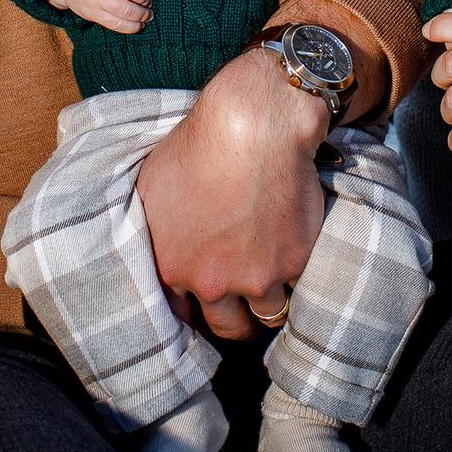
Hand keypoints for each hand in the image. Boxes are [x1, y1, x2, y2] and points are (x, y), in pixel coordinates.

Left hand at [136, 46, 327, 339]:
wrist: (252, 124)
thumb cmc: (198, 145)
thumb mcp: (151, 190)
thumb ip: (154, 236)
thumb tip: (155, 253)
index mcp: (171, 268)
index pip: (183, 316)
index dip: (199, 307)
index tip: (211, 299)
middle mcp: (211, 282)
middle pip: (228, 327)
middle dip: (237, 318)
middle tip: (247, 301)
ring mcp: (256, 277)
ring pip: (268, 315)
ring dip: (271, 300)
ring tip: (276, 278)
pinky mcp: (295, 262)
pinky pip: (299, 287)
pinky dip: (299, 274)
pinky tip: (296, 252)